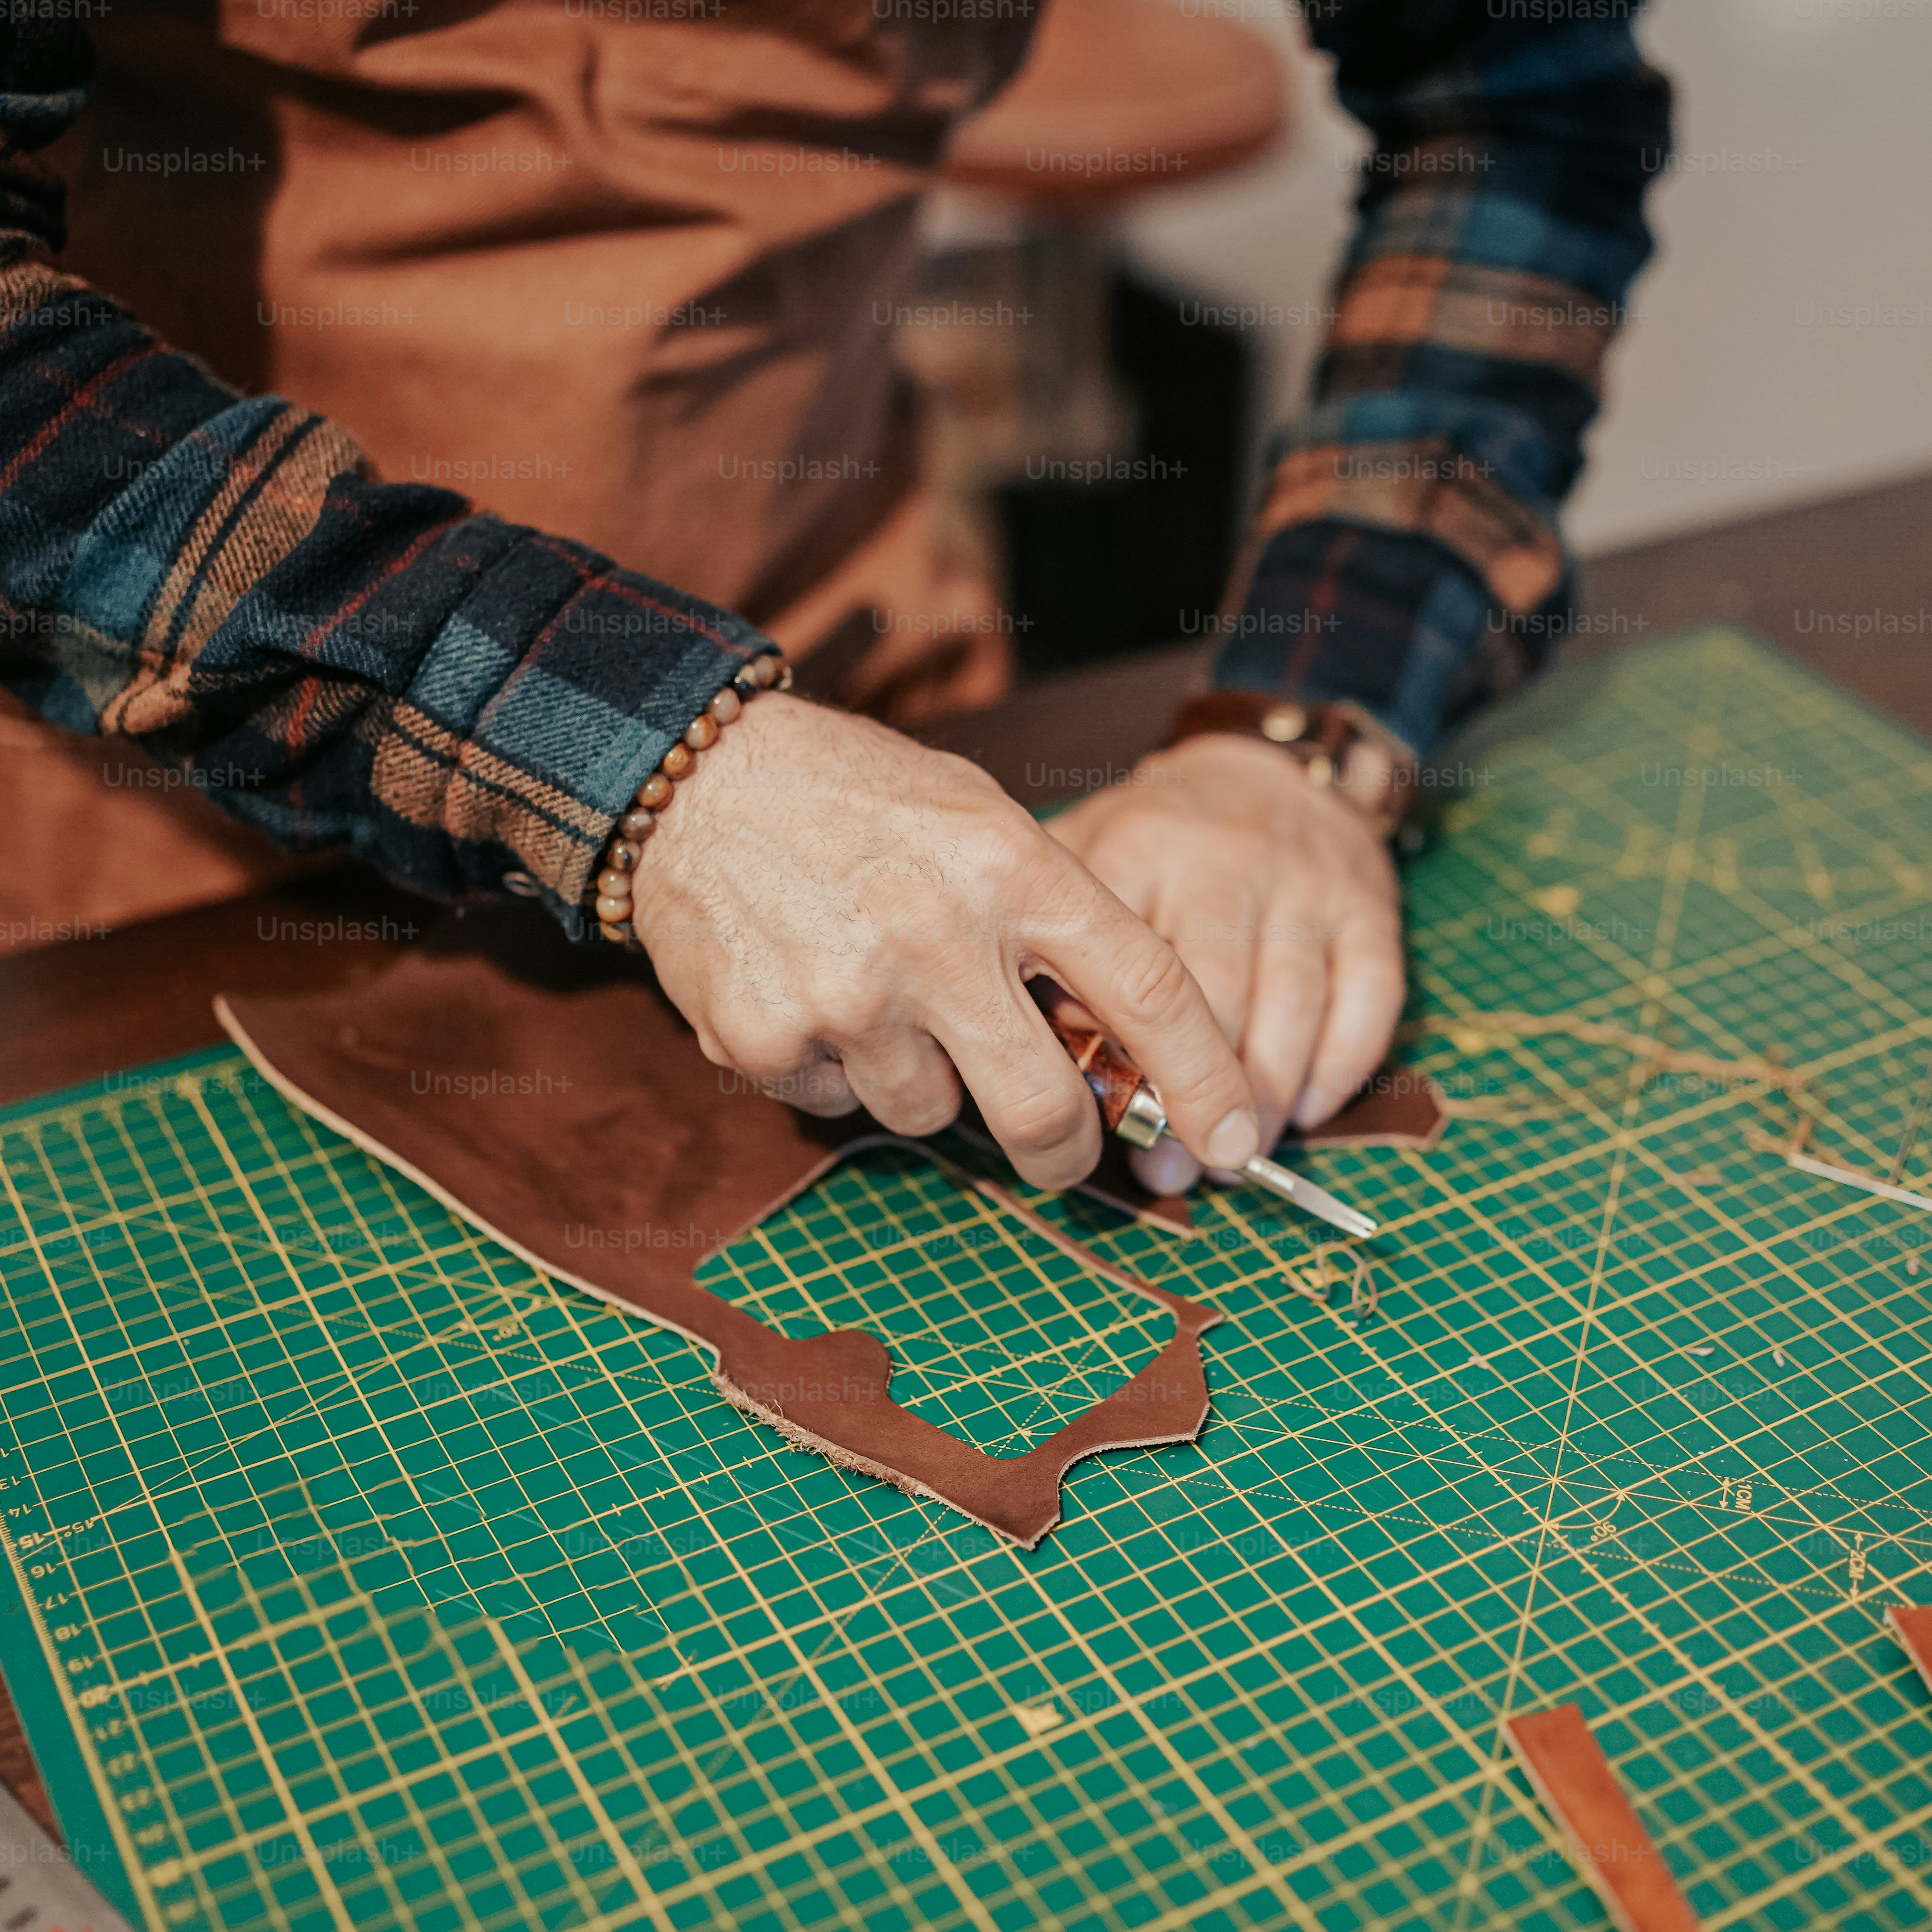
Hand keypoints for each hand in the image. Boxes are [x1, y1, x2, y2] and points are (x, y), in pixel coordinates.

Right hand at [632, 691, 1263, 1188]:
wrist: (695, 781)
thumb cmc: (860, 802)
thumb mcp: (984, 823)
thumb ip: (1055, 922)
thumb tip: (1123, 1043)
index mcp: (1013, 870)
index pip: (1147, 991)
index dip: (1204, 1081)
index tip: (1236, 1142)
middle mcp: (937, 938)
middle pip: (1044, 1111)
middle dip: (1064, 1150)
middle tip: (1059, 1146)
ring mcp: (849, 997)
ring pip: (930, 1114)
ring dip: (925, 1079)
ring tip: (882, 994)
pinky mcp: (769, 1040)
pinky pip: (837, 1104)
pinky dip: (836, 1069)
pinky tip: (812, 992)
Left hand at [1045, 732, 1404, 1195]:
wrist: (1264, 767)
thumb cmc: (1156, 841)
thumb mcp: (1083, 856)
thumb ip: (1048, 938)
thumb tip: (1016, 1049)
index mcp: (1138, 850)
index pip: (1124, 971)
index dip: (1118, 1062)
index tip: (1104, 1129)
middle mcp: (1225, 864)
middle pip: (1214, 1003)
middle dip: (1193, 1103)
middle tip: (1171, 1171)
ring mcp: (1305, 886)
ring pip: (1291, 1014)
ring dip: (1264, 1104)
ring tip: (1230, 1162)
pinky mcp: (1368, 907)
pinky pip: (1366, 1003)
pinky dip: (1337, 1070)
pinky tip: (1304, 1113)